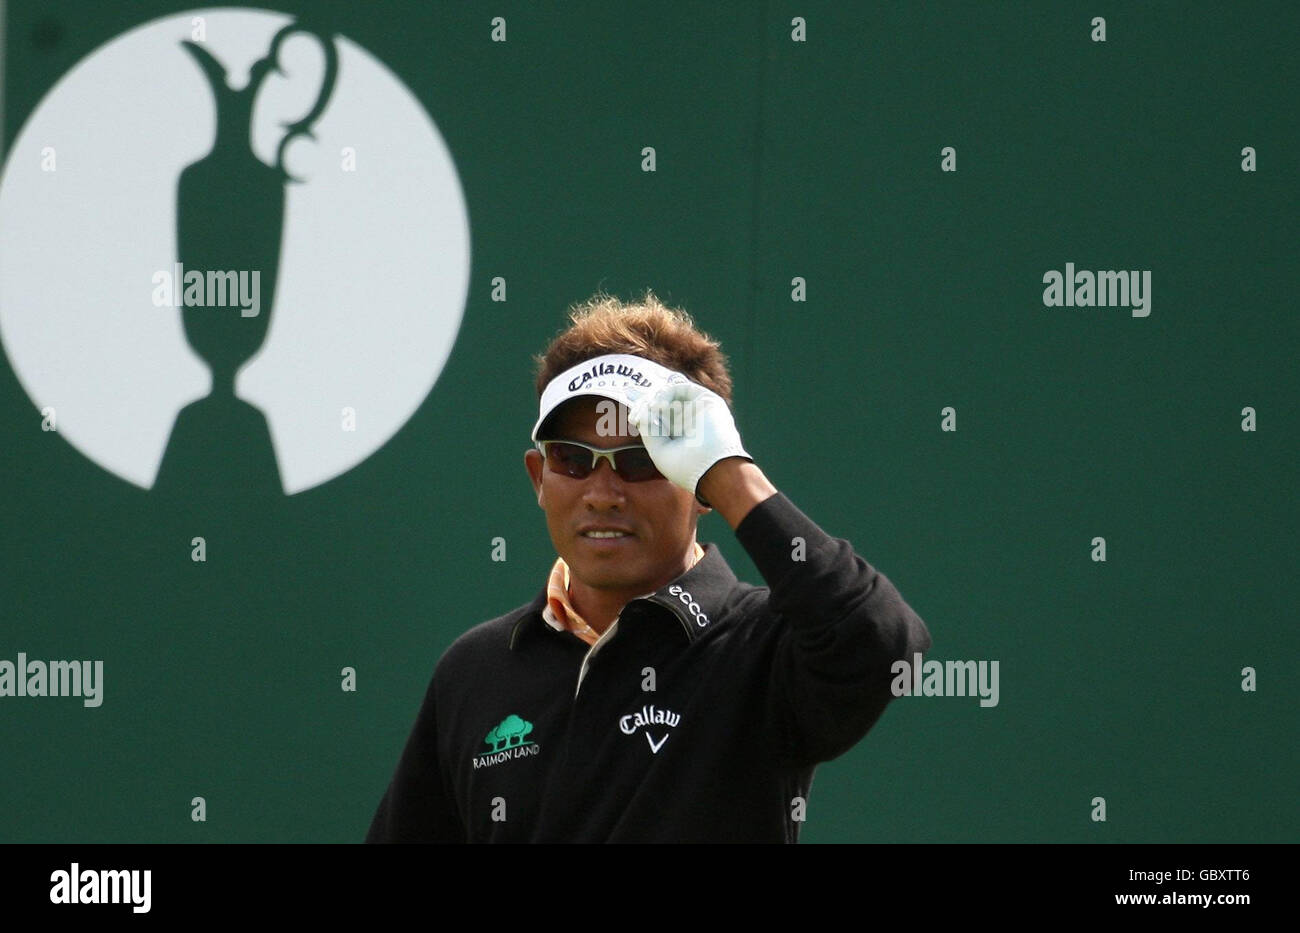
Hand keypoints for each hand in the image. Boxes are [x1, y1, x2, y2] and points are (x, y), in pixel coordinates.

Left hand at [627, 379, 751, 504]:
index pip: (656, 416)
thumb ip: (648, 429)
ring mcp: (696, 409)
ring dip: (653, 399)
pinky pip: (680, 387)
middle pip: (660, 402)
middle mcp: (687, 421)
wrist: (713, 468)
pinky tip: (659, 408)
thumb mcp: (659, 450)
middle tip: (636, 416)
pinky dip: (665, 394)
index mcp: (677, 435)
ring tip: (649, 412)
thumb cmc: (687, 467)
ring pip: (668, 393)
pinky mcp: (706, 400)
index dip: (642, 411)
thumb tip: (641, 412)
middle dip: (644, 405)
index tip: (633, 419)